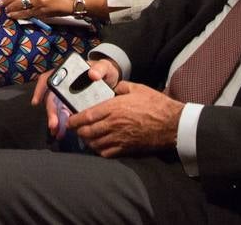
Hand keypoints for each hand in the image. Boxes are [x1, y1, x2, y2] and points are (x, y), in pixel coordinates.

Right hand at [32, 58, 121, 136]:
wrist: (110, 82)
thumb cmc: (104, 71)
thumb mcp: (104, 67)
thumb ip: (100, 68)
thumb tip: (93, 74)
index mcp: (66, 74)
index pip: (48, 78)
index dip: (40, 89)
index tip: (37, 101)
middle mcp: (62, 87)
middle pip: (51, 98)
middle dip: (51, 112)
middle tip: (53, 124)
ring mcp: (66, 98)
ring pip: (56, 110)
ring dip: (55, 121)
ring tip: (56, 132)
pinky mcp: (72, 108)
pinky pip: (64, 117)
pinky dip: (62, 125)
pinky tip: (61, 134)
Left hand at [67, 81, 183, 157]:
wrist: (171, 124)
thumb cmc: (155, 104)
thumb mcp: (137, 88)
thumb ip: (121, 87)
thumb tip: (113, 87)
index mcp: (114, 108)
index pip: (87, 116)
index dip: (75, 120)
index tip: (70, 120)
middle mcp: (113, 124)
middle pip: (87, 131)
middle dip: (78, 131)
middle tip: (76, 129)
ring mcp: (118, 138)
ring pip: (94, 144)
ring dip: (87, 141)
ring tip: (86, 138)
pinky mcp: (126, 149)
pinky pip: (106, 153)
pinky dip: (99, 150)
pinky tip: (99, 147)